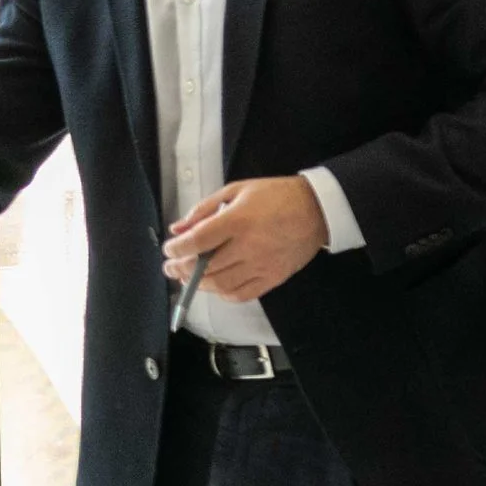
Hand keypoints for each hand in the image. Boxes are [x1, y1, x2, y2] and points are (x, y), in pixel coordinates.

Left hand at [161, 177, 327, 303]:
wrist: (317, 210)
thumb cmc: (275, 196)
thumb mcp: (236, 190)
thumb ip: (204, 209)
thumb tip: (178, 229)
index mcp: (238, 220)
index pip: (198, 242)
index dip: (177, 249)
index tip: (169, 250)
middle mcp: (249, 246)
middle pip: (205, 267)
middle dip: (181, 269)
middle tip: (171, 267)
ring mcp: (262, 265)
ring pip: (221, 285)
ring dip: (199, 284)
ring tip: (188, 277)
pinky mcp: (273, 278)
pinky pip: (242, 294)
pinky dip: (223, 294)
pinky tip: (215, 286)